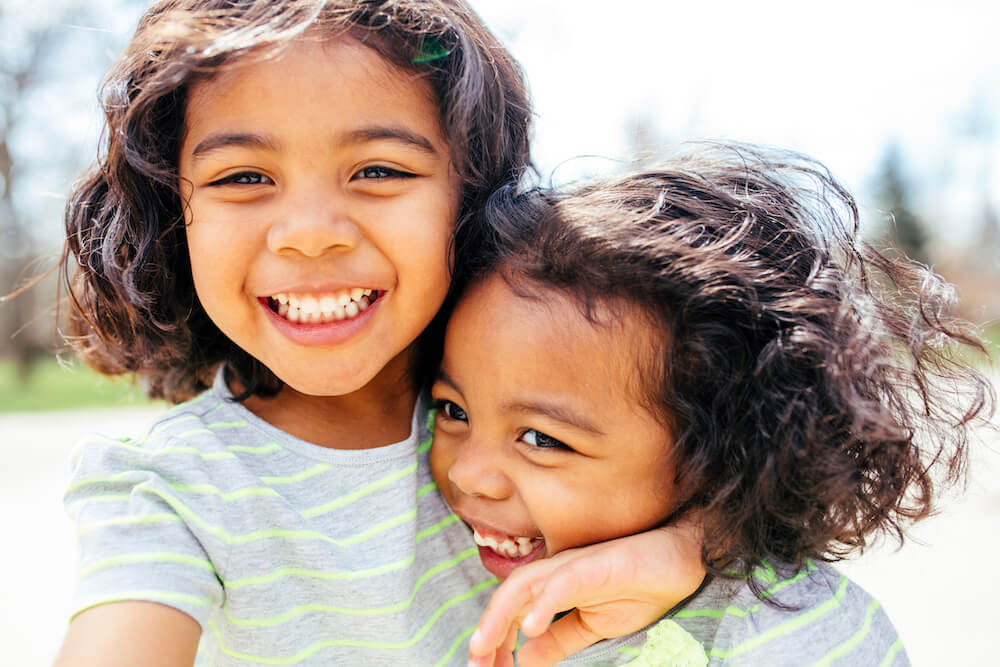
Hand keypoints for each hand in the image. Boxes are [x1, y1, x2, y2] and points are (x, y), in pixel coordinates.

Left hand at [468, 519, 704, 666]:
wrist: (680, 561)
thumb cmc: (640, 587)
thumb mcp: (595, 625)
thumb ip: (560, 639)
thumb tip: (528, 659)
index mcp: (553, 586)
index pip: (512, 611)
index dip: (494, 639)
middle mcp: (556, 572)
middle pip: (508, 596)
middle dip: (486, 631)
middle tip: (474, 664)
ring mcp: (574, 566)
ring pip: (524, 586)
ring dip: (500, 617)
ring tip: (484, 647)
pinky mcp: (596, 564)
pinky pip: (563, 582)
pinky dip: (543, 603)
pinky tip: (529, 627)